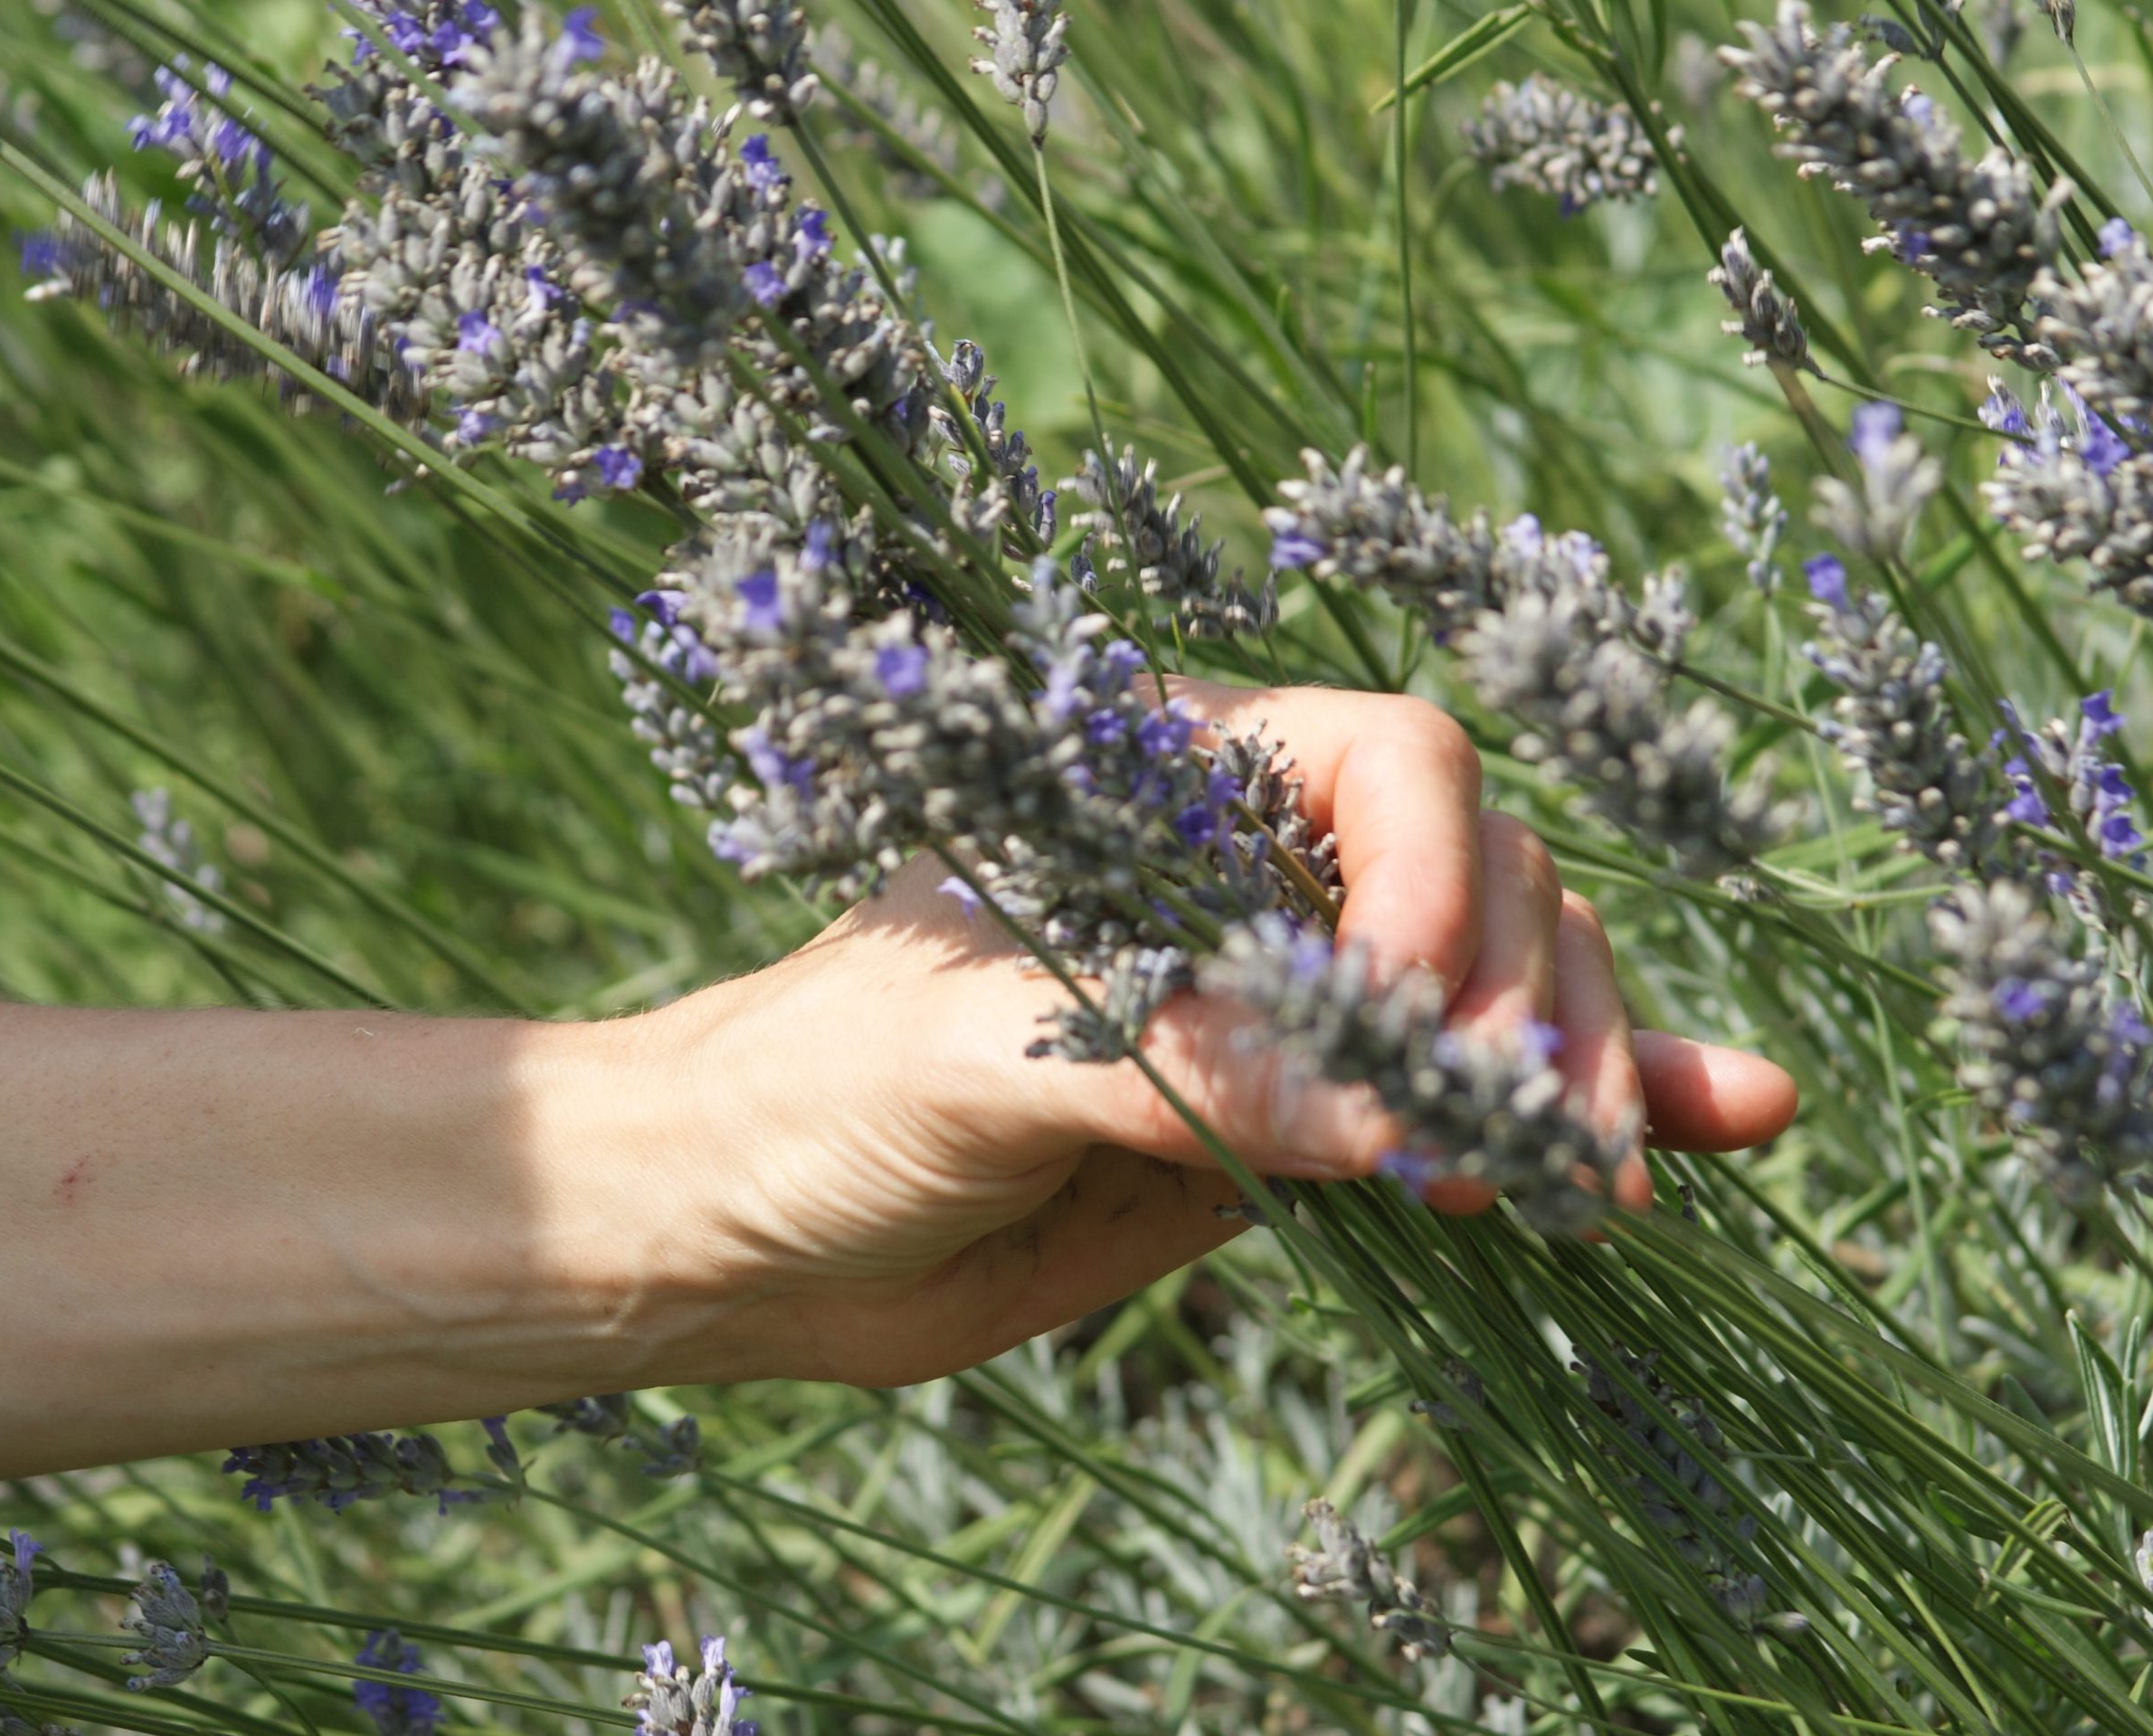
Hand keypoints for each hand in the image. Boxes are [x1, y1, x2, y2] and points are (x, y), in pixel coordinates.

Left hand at [666, 682, 1798, 1387]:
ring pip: (1502, 989)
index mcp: (1163, 781)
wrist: (751, 1234)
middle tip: (1506, 1145)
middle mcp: (1247, 871)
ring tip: (1591, 1181)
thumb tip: (1396, 1120)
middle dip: (1523, 1000)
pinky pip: (1462, 1103)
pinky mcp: (1301, 1119)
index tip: (1409, 1028)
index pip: (1386, 764)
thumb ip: (1180, 1068)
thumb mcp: (973, 1056)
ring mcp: (1289, 997)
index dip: (1434, 881)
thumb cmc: (812, 1093)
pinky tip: (1718, 1133)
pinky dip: (1586, 1114)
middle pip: (1481, 875)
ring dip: (1579, 1069)